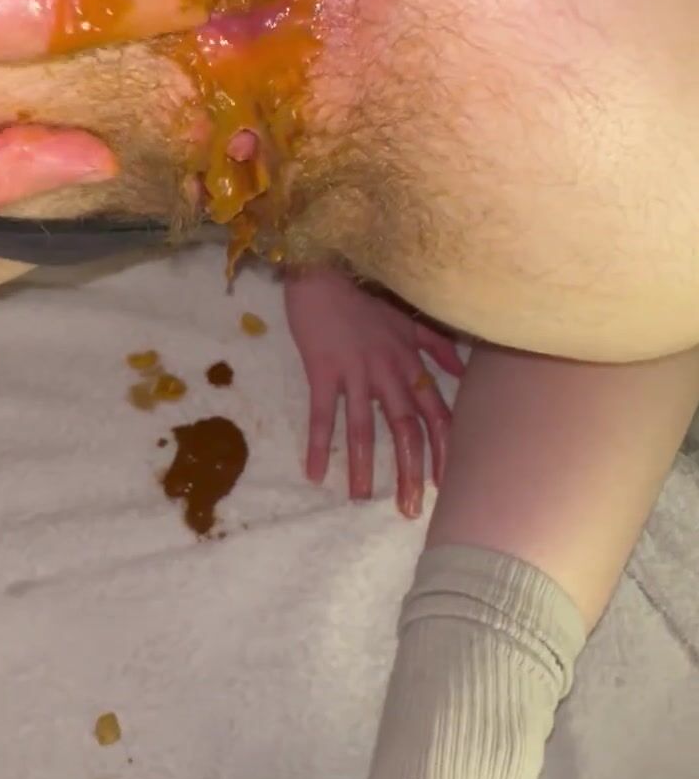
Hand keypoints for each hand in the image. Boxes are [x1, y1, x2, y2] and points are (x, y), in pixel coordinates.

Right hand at [283, 267, 464, 516]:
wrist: (324, 269)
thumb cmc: (363, 294)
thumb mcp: (407, 318)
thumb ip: (436, 344)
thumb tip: (463, 370)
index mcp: (410, 362)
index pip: (436, 414)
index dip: (444, 450)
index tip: (446, 484)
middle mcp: (388, 371)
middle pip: (406, 428)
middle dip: (410, 470)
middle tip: (410, 509)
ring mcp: (355, 371)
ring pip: (364, 426)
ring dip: (363, 466)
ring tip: (362, 500)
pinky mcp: (322, 369)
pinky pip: (322, 413)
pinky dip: (319, 444)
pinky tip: (314, 474)